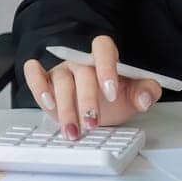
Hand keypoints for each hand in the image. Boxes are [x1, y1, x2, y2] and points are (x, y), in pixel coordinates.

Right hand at [22, 35, 163, 139]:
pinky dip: (37, 85)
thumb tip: (145, 97)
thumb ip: (146, 92)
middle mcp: (80, 60)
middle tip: (92, 123)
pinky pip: (35, 75)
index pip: (102, 49)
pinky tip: (46, 100)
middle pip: (81, 73)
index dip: (106, 68)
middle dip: (86, 100)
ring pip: (60, 82)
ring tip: (73, 131)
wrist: (97, 107)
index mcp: (104, 56)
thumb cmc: (114, 97)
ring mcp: (62, 71)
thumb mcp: (134, 96)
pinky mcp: (45, 83)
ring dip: (66, 109)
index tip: (111, 93)